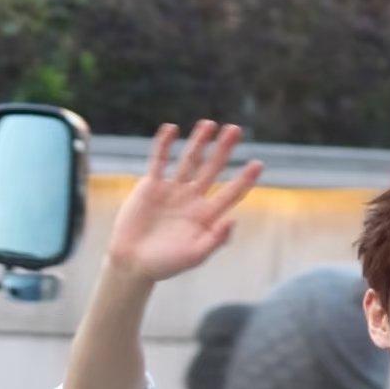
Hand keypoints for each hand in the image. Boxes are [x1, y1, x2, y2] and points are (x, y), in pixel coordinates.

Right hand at [107, 120, 262, 283]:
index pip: (230, 193)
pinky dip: (164, 145)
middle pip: (212, 169)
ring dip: (199, 142)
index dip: (244, 179)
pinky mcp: (151, 185)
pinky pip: (159, 161)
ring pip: (189, 160)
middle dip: (223, 150)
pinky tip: (172, 129)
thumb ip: (215, 239)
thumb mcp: (194, 256)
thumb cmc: (165, 264)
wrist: (132, 262)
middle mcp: (192, 199)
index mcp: (206, 216)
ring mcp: (172, 190)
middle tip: (235, 130)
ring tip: (210, 124)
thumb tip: (233, 220)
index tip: (258, 164)